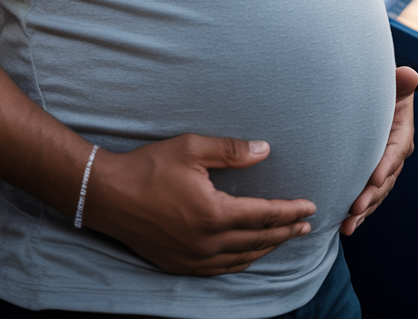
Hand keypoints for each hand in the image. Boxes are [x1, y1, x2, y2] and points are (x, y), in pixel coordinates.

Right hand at [84, 133, 314, 275]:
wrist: (108, 195)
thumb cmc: (149, 166)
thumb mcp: (191, 149)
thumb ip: (231, 151)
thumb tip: (265, 150)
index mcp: (214, 214)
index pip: (263, 215)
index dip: (289, 211)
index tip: (309, 207)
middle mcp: (207, 243)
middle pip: (258, 240)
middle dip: (285, 232)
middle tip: (306, 225)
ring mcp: (192, 259)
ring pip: (241, 258)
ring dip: (266, 248)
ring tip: (283, 238)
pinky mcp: (179, 265)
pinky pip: (220, 269)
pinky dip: (240, 261)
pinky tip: (247, 255)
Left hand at [340, 66, 417, 235]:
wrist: (368, 99)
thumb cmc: (380, 89)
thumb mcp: (391, 83)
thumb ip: (400, 81)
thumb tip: (409, 75)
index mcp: (401, 134)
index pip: (395, 151)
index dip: (386, 165)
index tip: (374, 178)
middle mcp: (394, 156)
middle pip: (385, 179)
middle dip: (371, 196)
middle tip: (355, 209)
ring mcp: (382, 169)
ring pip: (375, 194)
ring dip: (363, 211)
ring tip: (347, 225)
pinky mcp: (369, 177)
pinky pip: (367, 197)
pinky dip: (358, 213)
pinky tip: (344, 226)